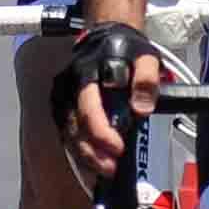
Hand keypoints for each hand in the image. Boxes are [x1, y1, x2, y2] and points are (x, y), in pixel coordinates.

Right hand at [59, 20, 162, 186]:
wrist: (107, 37)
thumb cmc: (127, 49)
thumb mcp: (146, 57)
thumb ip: (146, 80)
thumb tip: (141, 108)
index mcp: (88, 72)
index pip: (90, 108)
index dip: (102, 132)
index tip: (119, 148)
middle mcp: (70, 85)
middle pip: (75, 126)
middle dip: (92, 151)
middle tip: (111, 168)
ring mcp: (62, 97)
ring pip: (67, 133)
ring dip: (84, 156)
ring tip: (104, 170)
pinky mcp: (61, 107)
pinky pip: (67, 133)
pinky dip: (78, 151)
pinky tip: (92, 163)